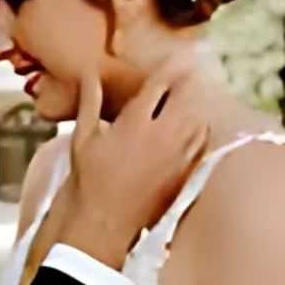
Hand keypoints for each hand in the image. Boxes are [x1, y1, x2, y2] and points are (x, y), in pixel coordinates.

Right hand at [59, 52, 209, 267]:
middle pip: (188, 97)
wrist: (103, 226)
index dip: (171, 68)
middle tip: (189, 72)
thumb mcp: (83, 137)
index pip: (161, 84)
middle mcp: (162, 137)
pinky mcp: (184, 175)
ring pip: (199, 119)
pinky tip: (194, 127)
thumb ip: (90, 101)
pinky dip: (200, 130)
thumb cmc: (88, 182)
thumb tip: (90, 73)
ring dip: (196, 105)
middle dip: (188, 82)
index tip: (176, 58)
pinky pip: (201, 144)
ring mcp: (177, 157)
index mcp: (135, 124)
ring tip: (192, 97)